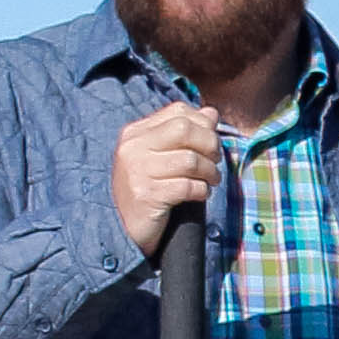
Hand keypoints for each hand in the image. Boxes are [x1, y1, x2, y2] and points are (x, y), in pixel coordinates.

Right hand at [110, 102, 220, 241]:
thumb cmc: (148, 188)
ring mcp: (137, 171)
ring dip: (210, 172)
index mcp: (135, 133)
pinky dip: (202, 190)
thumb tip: (211, 112)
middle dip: (210, 144)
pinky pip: (188, 186)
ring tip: (210, 180)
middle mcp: (132, 148)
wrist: (124, 227)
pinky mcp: (146, 195)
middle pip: (185, 129)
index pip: (178, 112)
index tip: (210, 143)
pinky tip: (200, 194)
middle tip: (215, 161)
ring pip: (190, 160)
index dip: (204, 124)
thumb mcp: (161, 156)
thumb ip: (183, 133)